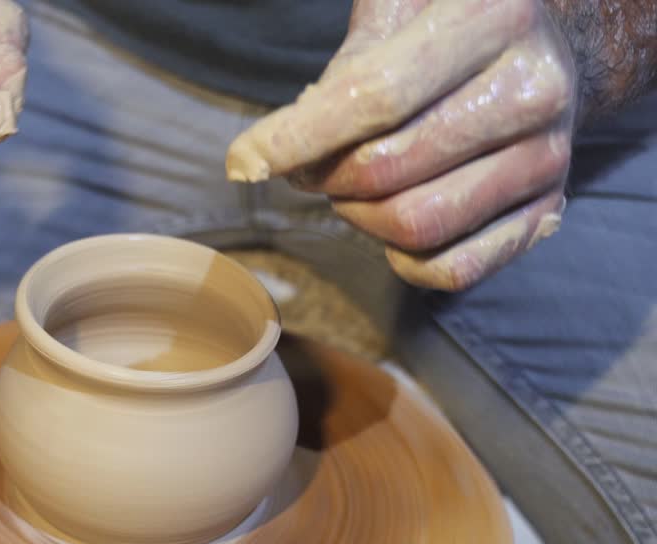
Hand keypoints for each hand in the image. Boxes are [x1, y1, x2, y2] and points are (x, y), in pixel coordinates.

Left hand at [226, 0, 577, 290]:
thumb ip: (343, 67)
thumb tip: (270, 153)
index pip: (373, 97)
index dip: (297, 138)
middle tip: (312, 166)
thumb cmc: (441, 21)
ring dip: (358, 217)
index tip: (245, 160)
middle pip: (386, 171)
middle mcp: (535, 87)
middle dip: (325, 178)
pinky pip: (453, 269)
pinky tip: (389, 221)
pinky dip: (402, 260)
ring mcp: (548, 155)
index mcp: (492, 15)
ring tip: (352, 186)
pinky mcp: (549, 210)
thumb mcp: (395, 9)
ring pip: (416, 226)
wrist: (539, 43)